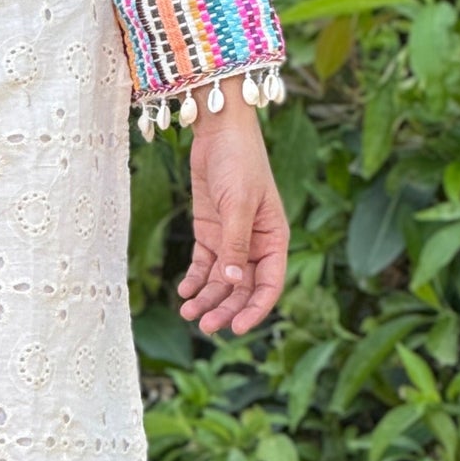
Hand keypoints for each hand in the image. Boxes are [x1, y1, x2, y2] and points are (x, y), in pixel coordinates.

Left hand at [175, 86, 288, 336]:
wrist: (219, 131)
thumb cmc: (239, 162)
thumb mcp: (238, 204)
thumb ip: (234, 244)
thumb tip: (231, 282)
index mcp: (275, 238)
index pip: (269, 284)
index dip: (255, 309)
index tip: (237, 328)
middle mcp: (255, 244)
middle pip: (242, 288)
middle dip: (225, 308)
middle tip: (205, 326)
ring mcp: (231, 239)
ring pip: (221, 280)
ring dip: (207, 298)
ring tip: (188, 313)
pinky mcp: (211, 231)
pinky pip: (204, 265)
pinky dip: (195, 280)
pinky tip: (184, 292)